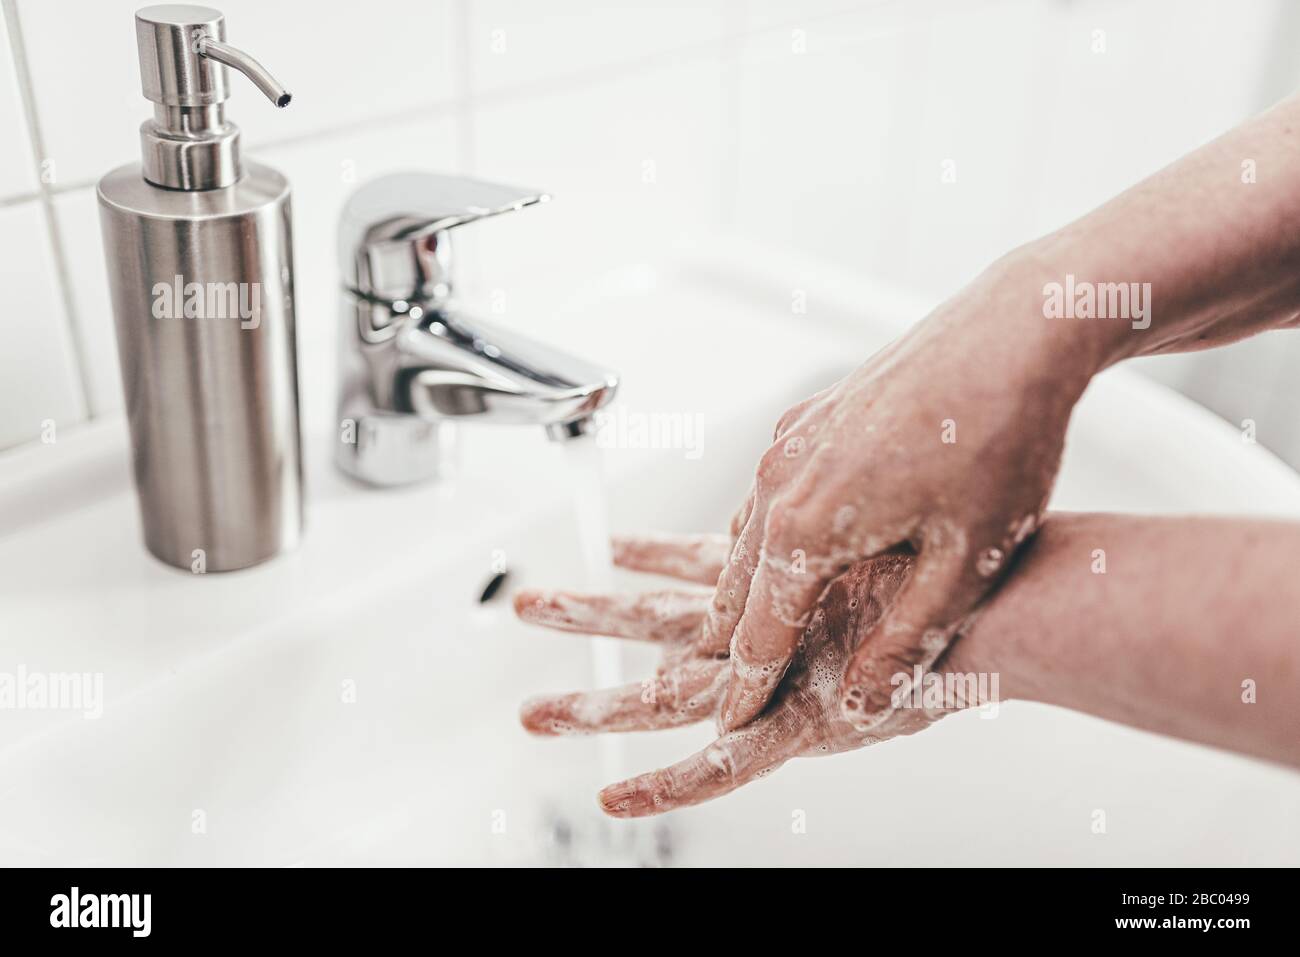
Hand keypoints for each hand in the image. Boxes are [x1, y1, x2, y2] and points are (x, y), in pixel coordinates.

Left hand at [516, 533, 980, 816]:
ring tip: (532, 706)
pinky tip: (613, 798)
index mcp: (783, 588)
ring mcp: (771, 678)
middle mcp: (763, 629)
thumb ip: (856, 554)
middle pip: (656, 622)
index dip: (652, 557)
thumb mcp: (892, 552)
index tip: (617, 545)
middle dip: (592, 612)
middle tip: (531, 604)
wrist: (1004, 600)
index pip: (698, 572)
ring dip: (593, 700)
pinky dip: (667, 787)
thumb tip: (855, 541)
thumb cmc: (966, 578)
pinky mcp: (795, 726)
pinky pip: (719, 769)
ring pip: (662, 696)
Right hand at [705, 279, 1091, 732]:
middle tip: (722, 693)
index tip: (730, 727)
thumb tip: (860, 704)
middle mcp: (780, 481)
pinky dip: (767, 536)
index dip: (745, 690)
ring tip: (745, 634)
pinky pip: (769, 493)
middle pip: (737, 587)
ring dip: (745, 589)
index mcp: (806, 526)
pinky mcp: (808, 418)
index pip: (759, 634)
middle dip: (729, 646)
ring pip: (748, 536)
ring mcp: (789, 443)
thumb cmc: (998, 439)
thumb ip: (905, 644)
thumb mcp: (965, 566)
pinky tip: (787, 551)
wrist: (1016, 332)